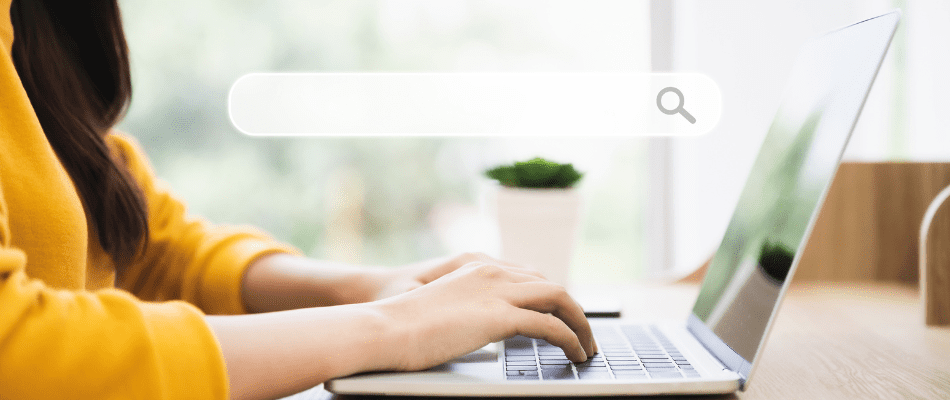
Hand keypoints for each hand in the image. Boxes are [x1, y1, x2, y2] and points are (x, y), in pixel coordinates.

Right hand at [370, 259, 593, 370]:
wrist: (383, 328)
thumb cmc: (401, 325)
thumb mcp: (442, 309)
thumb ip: (467, 311)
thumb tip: (480, 329)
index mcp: (478, 267)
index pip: (531, 276)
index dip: (553, 298)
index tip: (562, 318)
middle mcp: (492, 271)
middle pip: (551, 285)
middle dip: (574, 310)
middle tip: (584, 334)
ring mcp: (497, 291)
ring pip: (560, 299)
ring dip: (581, 324)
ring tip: (587, 348)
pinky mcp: (499, 316)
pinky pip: (550, 325)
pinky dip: (570, 339)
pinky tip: (575, 354)